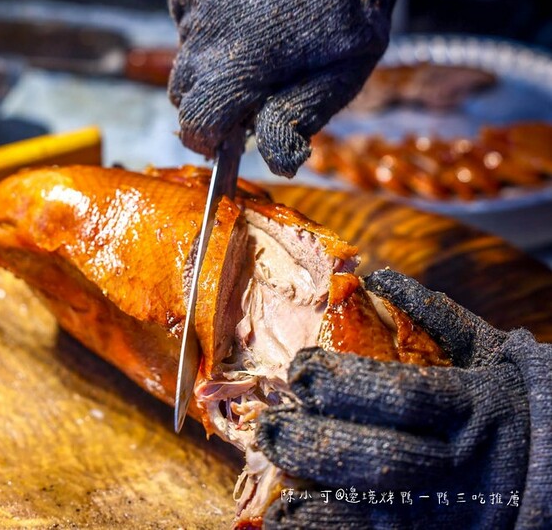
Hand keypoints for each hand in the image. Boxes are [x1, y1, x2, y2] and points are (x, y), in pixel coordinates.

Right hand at [168, 0, 412, 176]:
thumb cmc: (348, 17)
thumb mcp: (338, 77)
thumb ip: (298, 120)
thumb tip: (277, 165)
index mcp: (239, 67)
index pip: (195, 125)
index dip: (210, 140)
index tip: (229, 138)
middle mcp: (206, 35)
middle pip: (183, 94)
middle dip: (209, 103)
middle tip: (248, 92)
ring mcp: (195, 2)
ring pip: (184, 57)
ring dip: (208, 65)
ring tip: (250, 48)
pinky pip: (185, 21)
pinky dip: (205, 29)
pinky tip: (240, 18)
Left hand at [257, 269, 551, 528]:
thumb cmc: (510, 397)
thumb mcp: (487, 351)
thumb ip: (435, 316)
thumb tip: (378, 277)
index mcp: (472, 404)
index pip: (401, 394)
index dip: (344, 384)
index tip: (299, 370)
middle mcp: (461, 461)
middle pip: (381, 458)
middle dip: (316, 444)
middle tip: (271, 428)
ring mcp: (451, 510)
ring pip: (378, 514)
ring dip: (318, 503)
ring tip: (276, 490)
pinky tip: (297, 523)